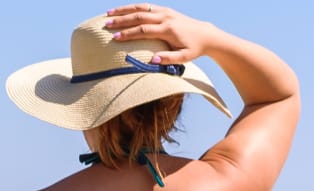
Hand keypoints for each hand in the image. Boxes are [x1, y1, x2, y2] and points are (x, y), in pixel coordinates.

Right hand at [103, 5, 217, 65]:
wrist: (206, 35)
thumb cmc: (194, 49)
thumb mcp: (184, 58)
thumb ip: (169, 59)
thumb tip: (152, 60)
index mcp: (168, 30)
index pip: (144, 30)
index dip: (128, 34)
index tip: (114, 38)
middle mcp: (166, 18)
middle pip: (139, 17)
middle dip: (122, 21)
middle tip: (106, 25)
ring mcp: (165, 12)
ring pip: (141, 8)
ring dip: (124, 10)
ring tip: (108, 13)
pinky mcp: (165, 10)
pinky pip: (147, 7)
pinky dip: (133, 7)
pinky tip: (122, 11)